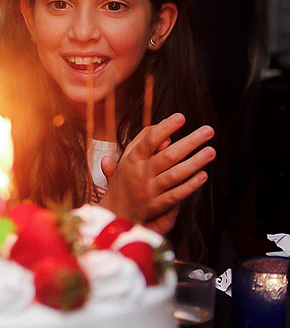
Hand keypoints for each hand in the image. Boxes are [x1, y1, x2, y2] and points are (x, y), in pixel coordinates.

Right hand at [99, 113, 215, 229]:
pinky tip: (203, 175)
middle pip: (168, 156)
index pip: (149, 141)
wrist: (116, 210)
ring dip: (194, 163)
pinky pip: (176, 195)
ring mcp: (150, 190)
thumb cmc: (125, 178)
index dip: (165, 128)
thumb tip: (162, 126)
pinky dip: (190, 185)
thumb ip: (143, 140)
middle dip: (190, 142)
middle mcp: (141, 174)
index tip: (181, 117)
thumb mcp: (127, 157)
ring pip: (174, 175)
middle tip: (208, 131)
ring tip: (211, 151)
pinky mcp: (158, 205)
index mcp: (132, 159)